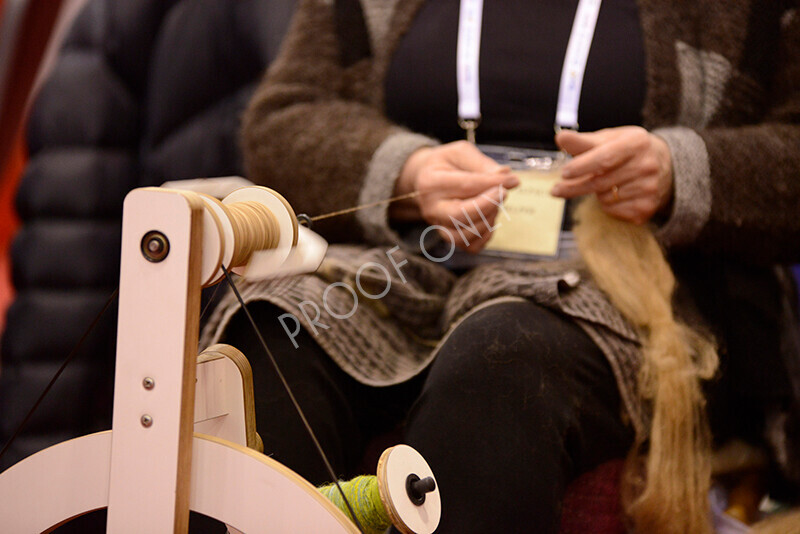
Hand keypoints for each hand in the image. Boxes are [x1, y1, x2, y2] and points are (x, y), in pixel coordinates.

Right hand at [391, 141, 518, 252]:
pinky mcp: (448, 237)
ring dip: (488, 220)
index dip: (493, 184)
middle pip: (461, 216)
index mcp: (431, 182)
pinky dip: (485, 235)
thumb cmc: (446, 164)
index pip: (466, 186)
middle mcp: (431, 208)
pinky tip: (488, 218)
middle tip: (504, 193)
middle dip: (489, 205)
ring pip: (466, 235)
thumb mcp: (460, 153)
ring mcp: (438, 226)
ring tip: (493, 203)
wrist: (425, 179)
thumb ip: (482, 164)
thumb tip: (505, 176)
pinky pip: (471, 246)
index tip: (512, 180)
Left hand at [551, 126, 673, 223]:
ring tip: (606, 182)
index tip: (564, 173)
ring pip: (605, 198)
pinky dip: (607, 204)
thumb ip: (583, 141)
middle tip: (556, 190)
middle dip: (575, 187)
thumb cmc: (628, 150)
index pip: (605, 158)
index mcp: (637, 143)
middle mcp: (647, 166)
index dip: (582, 166)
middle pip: (600, 182)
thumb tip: (560, 138)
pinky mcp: (647, 208)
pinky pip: (613, 210)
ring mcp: (649, 189)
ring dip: (595, 193)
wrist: (665, 167)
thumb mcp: (610, 139)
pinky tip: (616, 193)